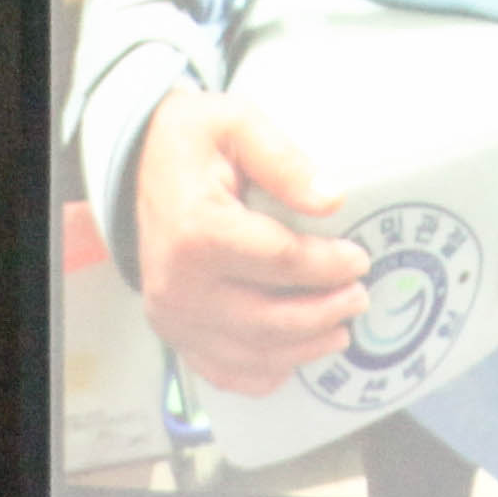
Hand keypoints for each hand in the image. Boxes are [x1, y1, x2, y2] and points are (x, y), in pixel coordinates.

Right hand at [128, 90, 366, 398]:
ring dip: (304, 349)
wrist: (136, 167)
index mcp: (197, 231)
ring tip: (339, 330)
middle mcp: (179, 284)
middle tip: (359, 298)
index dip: (330, 266)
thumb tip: (332, 200)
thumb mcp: (236, 123)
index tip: (361, 260)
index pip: (282, 262)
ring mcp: (172, 315)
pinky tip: (293, 358)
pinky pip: (223, 371)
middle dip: (326, 313)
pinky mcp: (172, 332)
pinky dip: (264, 373)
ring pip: (253, 354)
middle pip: (272, 320)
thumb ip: (284, 159)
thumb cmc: (191, 143)